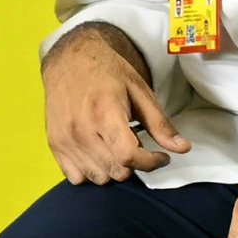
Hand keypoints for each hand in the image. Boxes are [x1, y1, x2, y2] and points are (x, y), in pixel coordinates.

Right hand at [42, 23, 192, 184]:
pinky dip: (92, 172)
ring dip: (114, 170)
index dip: (151, 162)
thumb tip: (183, 148)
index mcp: (105, 113)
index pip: (129, 156)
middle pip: (117, 171)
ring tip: (117, 147)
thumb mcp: (139, 91)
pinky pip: (77, 178)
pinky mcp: (54, 144)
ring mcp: (65, 139)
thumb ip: (160, 123)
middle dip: (135, 165)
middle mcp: (81, 129)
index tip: (161, 156)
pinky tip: (99, 154)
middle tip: (137, 145)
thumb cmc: (107, 72)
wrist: (70, 59)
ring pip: (98, 178)